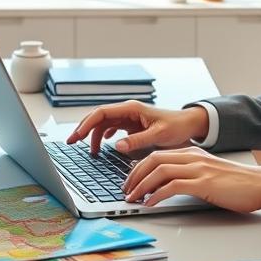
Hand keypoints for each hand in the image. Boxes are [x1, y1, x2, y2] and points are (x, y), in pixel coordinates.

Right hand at [65, 101, 208, 156]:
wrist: (188, 125)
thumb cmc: (176, 126)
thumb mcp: (158, 135)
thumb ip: (137, 140)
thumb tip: (117, 146)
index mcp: (131, 109)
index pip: (101, 113)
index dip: (86, 124)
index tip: (76, 136)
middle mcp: (127, 111)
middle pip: (98, 117)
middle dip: (83, 129)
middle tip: (72, 142)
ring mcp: (129, 118)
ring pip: (104, 124)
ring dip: (94, 136)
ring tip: (90, 152)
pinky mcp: (132, 125)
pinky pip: (112, 129)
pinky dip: (104, 137)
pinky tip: (102, 146)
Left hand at [122, 147, 260, 214]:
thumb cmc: (239, 183)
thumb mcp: (209, 173)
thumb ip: (191, 174)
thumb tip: (170, 186)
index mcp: (192, 153)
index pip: (157, 155)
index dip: (139, 167)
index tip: (130, 180)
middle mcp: (192, 157)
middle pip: (153, 160)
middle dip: (134, 175)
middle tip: (126, 190)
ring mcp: (198, 169)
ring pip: (158, 171)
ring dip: (141, 186)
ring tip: (132, 198)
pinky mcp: (203, 184)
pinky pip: (171, 187)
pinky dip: (156, 195)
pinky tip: (150, 204)